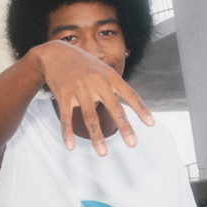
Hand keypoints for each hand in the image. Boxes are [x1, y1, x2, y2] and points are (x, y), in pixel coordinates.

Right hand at [33, 41, 154, 156]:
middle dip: (123, 126)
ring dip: (96, 136)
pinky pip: (66, 117)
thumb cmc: (83, 64)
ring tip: (103, 153)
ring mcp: (79, 88)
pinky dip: (67, 133)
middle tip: (132, 143)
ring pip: (90, 115)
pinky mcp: (63, 95)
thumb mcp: (102, 69)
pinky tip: (70, 146)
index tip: (151, 124)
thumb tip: (124, 107)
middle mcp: (96, 82)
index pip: (129, 94)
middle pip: (113, 106)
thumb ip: (113, 86)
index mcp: (109, 76)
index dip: (140, 109)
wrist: (55, 53)